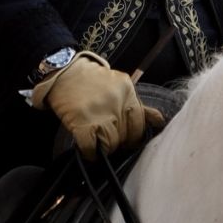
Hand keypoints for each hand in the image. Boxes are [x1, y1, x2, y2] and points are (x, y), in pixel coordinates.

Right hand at [30, 50, 163, 158]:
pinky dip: (90, 153)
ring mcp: (98, 112)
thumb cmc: (92, 79)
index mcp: (128, 91)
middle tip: (112, 142)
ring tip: (99, 145)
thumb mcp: (120, 85)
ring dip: (105, 148)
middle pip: (125, 135)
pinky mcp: (81, 121)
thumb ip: (138, 104)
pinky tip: (89, 152)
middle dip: (120, 142)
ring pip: (110, 143)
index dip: (134, 135)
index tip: (128, 139)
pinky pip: (90, 145)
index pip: (140, 122)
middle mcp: (116, 102)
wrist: (64, 70)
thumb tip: (159, 121)